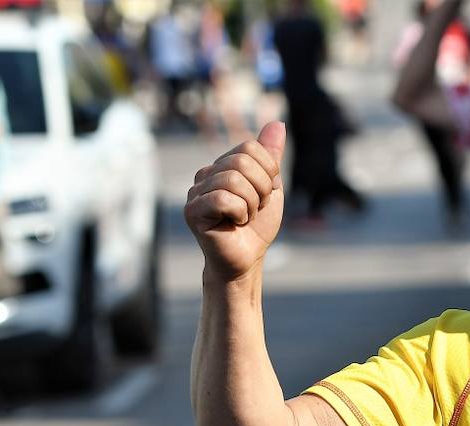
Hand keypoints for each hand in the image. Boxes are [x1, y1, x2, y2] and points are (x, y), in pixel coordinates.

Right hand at [184, 121, 285, 280]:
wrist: (247, 259)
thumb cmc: (256, 226)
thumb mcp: (271, 186)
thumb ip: (270, 156)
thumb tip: (277, 123)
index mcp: (223, 165)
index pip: (250, 147)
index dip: (267, 172)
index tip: (264, 195)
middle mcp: (206, 174)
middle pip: (241, 162)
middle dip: (261, 190)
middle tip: (254, 209)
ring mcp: (196, 191)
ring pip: (233, 180)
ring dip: (251, 204)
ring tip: (244, 217)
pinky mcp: (192, 211)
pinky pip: (223, 199)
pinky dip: (239, 213)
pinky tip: (234, 223)